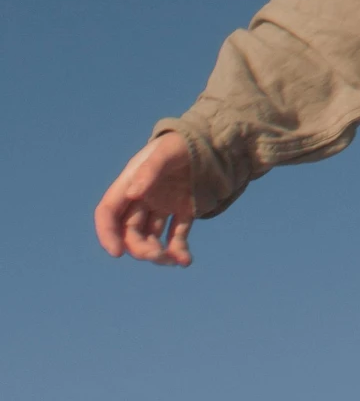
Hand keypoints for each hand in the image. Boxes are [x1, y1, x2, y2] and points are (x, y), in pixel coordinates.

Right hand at [94, 132, 196, 265]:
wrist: (211, 139)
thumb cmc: (183, 141)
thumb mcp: (166, 151)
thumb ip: (150, 170)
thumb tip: (132, 193)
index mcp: (130, 183)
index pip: (108, 212)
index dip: (107, 233)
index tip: (117, 253)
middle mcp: (142, 199)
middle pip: (130, 232)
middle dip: (140, 248)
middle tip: (157, 256)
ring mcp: (162, 207)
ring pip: (152, 239)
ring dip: (159, 254)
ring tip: (176, 260)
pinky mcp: (182, 212)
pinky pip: (176, 237)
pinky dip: (179, 251)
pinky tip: (186, 261)